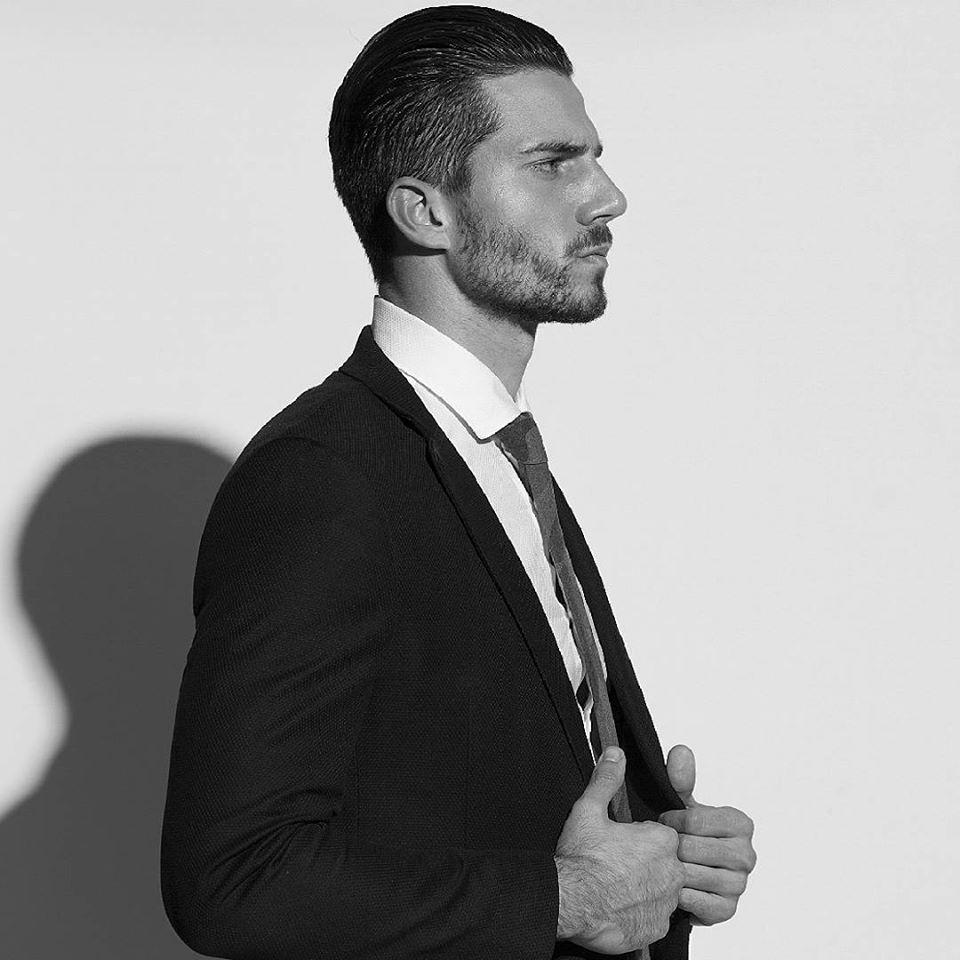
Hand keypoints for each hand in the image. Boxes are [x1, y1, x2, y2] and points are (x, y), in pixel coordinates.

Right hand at [554, 747, 683, 953]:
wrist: (569, 903)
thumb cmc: (580, 859)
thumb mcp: (589, 810)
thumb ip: (607, 779)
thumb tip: (615, 754)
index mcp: (661, 841)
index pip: (663, 836)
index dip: (641, 838)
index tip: (622, 843)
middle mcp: (671, 872)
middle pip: (666, 863)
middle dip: (646, 863)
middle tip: (616, 864)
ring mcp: (666, 903)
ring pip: (662, 891)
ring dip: (645, 888)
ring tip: (616, 885)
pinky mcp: (656, 928)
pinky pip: (655, 917)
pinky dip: (641, 913)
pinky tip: (619, 906)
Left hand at [657, 744, 756, 926]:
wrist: (686, 869)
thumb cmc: (686, 832)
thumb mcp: (682, 803)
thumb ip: (681, 778)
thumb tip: (680, 751)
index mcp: (740, 823)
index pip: (695, 820)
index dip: (672, 821)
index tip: (664, 822)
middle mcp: (746, 854)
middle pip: (693, 849)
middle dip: (670, 847)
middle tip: (661, 846)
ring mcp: (740, 884)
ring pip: (694, 876)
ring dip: (672, 871)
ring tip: (663, 864)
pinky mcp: (728, 910)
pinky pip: (699, 903)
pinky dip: (680, 896)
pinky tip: (672, 888)